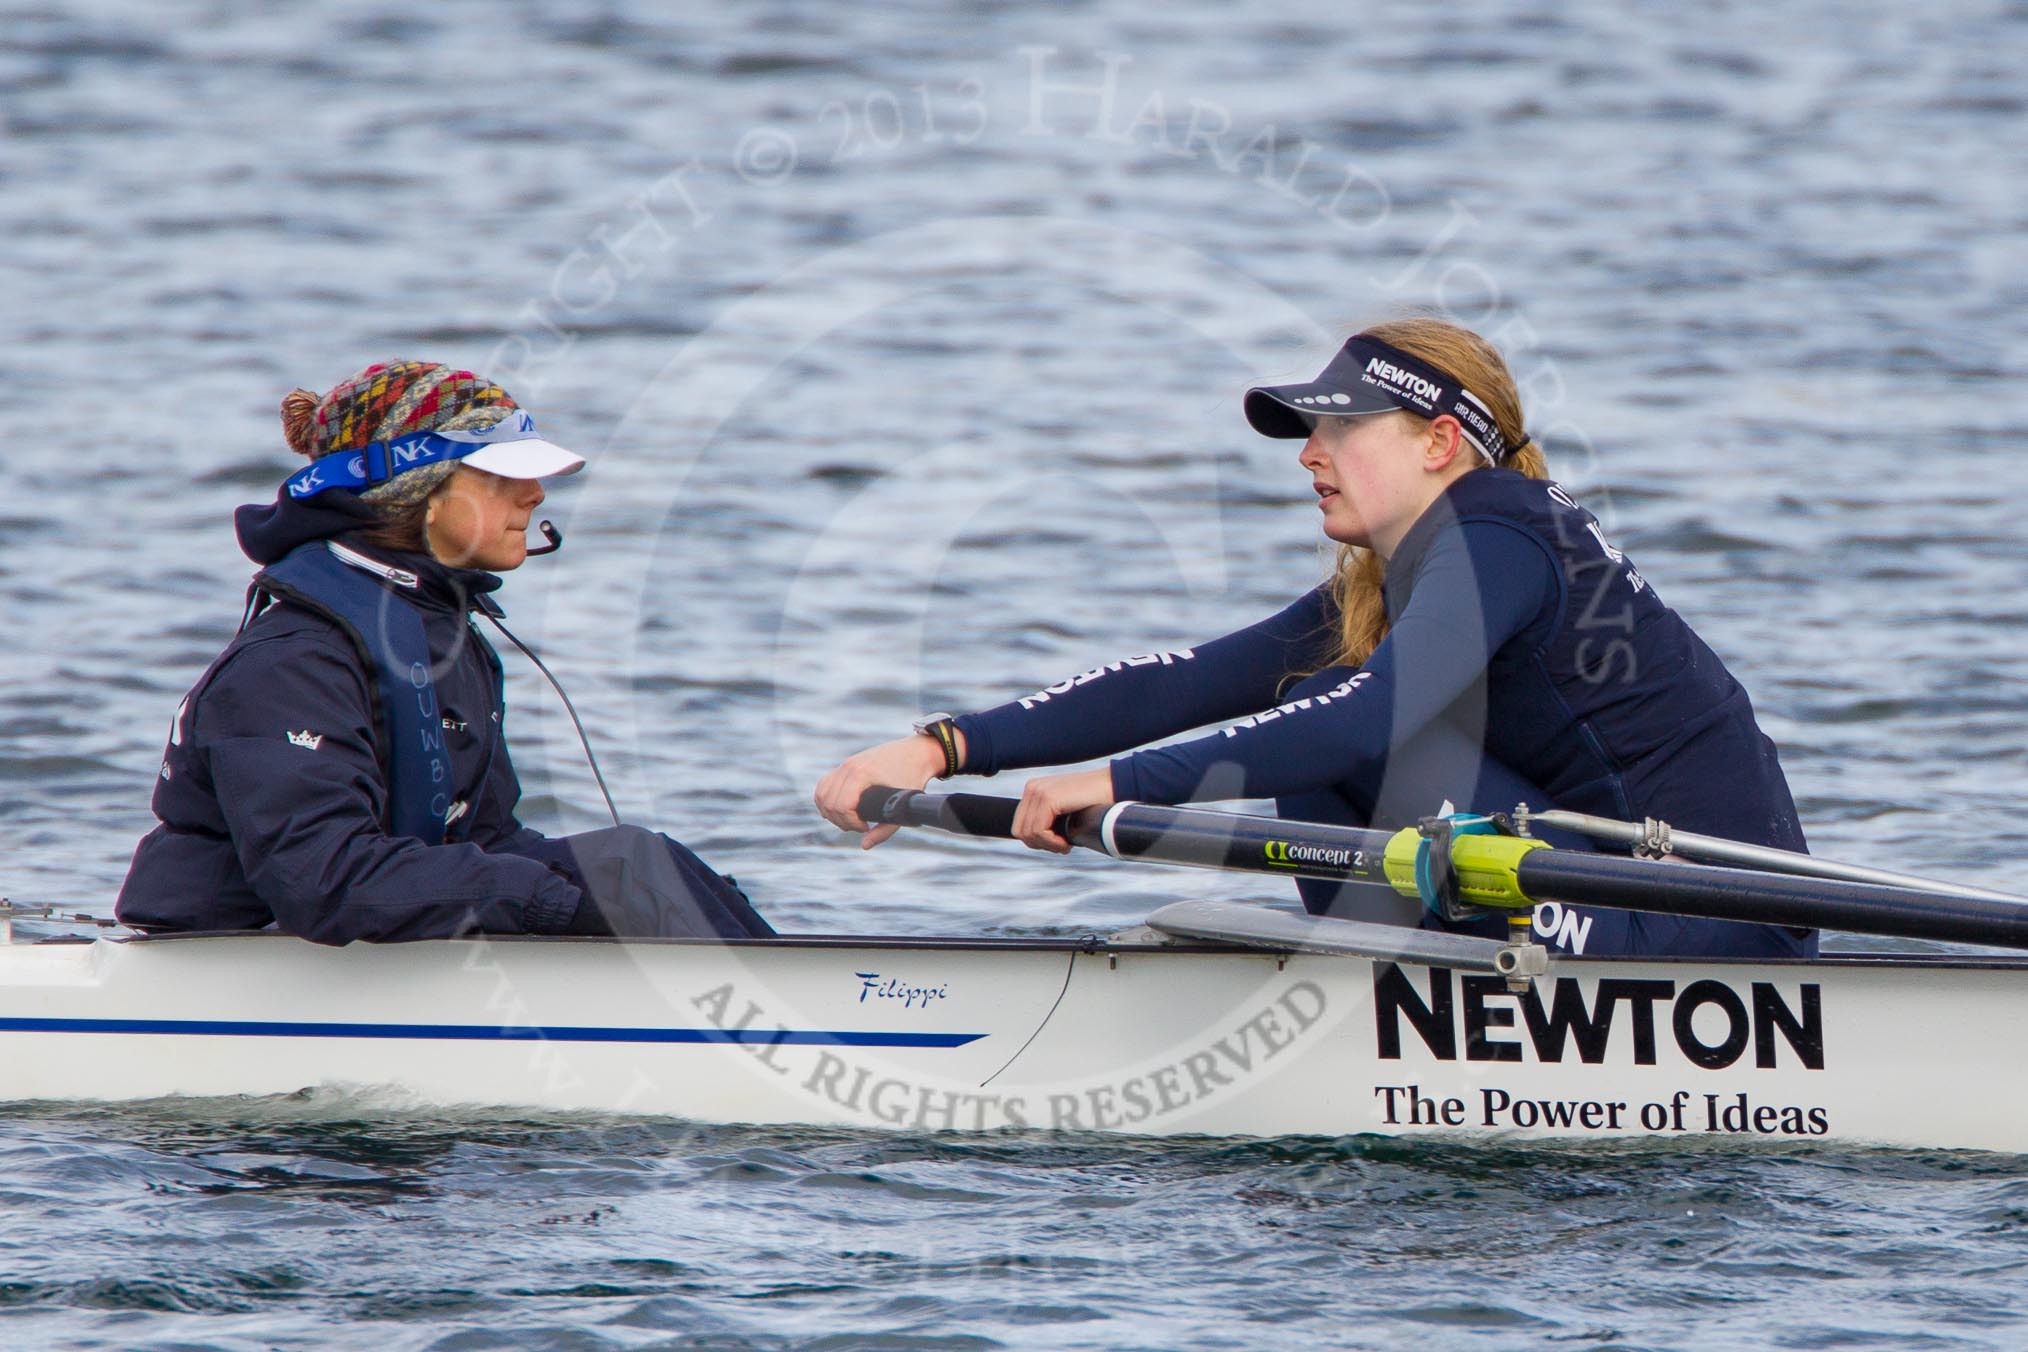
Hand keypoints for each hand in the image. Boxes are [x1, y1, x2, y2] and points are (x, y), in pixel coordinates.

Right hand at [813, 732, 963, 848]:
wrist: (917, 753)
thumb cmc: (913, 778)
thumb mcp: (903, 807)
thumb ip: (884, 830)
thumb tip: (864, 845)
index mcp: (861, 773)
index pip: (841, 806)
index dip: (851, 823)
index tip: (865, 828)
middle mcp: (849, 766)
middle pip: (828, 802)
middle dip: (841, 821)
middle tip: (859, 827)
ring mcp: (845, 764)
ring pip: (821, 793)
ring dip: (829, 812)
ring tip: (848, 822)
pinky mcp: (846, 765)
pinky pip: (824, 784)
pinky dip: (826, 800)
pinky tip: (837, 811)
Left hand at [1011, 768, 1115, 853]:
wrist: (1114, 785)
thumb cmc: (1094, 802)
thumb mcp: (1065, 808)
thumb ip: (1049, 818)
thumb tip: (1037, 842)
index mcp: (1033, 789)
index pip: (1020, 825)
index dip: (1038, 841)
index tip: (1059, 843)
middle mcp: (1032, 788)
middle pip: (1020, 831)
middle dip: (1041, 845)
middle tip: (1063, 846)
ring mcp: (1038, 791)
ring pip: (1027, 834)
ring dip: (1048, 845)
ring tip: (1066, 844)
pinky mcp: (1048, 799)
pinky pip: (1038, 832)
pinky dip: (1052, 843)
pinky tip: (1067, 842)